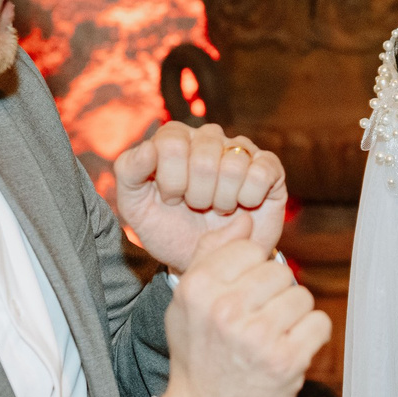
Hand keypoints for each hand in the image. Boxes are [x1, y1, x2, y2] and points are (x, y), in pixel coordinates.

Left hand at [113, 124, 287, 271]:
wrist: (206, 259)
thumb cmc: (170, 230)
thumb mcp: (136, 207)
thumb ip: (129, 172)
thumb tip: (148, 148)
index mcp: (174, 138)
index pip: (171, 143)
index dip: (171, 181)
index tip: (170, 199)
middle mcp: (208, 137)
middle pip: (205, 157)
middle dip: (197, 196)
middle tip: (196, 208)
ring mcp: (241, 150)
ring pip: (233, 166)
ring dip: (222, 201)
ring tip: (217, 210)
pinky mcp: (269, 167)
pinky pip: (262, 173)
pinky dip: (249, 198)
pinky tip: (242, 206)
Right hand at [156, 227, 329, 396]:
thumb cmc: (197, 354)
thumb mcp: (187, 300)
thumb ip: (212, 253)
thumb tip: (246, 220)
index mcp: (198, 288)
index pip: (250, 249)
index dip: (253, 269)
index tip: (244, 293)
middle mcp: (226, 309)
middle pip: (280, 271)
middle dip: (275, 293)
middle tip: (258, 320)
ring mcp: (258, 336)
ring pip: (302, 297)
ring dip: (293, 316)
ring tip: (271, 336)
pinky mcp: (286, 360)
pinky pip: (320, 324)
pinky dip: (310, 337)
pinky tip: (289, 349)